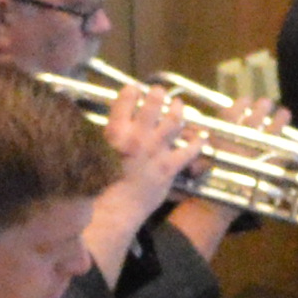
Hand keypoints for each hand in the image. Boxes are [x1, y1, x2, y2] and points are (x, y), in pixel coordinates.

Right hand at [102, 81, 194, 205]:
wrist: (115, 208)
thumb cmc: (99, 183)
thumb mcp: (96, 152)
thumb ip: (107, 136)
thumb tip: (111, 126)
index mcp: (116, 131)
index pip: (126, 99)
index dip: (132, 90)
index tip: (134, 88)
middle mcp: (138, 136)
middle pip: (153, 103)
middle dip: (158, 94)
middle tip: (159, 92)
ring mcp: (155, 150)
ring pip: (174, 121)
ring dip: (178, 109)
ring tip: (178, 104)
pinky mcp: (169, 167)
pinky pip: (189, 151)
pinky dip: (197, 143)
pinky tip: (201, 138)